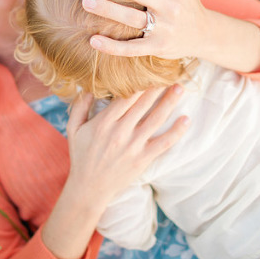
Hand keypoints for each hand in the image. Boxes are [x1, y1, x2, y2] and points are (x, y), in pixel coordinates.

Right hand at [65, 82, 188, 205]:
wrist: (89, 189)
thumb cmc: (81, 157)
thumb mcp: (73, 130)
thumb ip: (80, 107)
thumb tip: (88, 87)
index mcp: (104, 122)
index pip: (125, 96)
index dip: (138, 81)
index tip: (147, 69)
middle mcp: (120, 132)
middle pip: (143, 103)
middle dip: (157, 86)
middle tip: (169, 71)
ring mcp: (133, 146)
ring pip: (156, 119)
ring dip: (170, 102)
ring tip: (180, 88)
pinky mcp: (143, 159)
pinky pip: (163, 143)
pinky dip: (176, 132)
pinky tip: (186, 120)